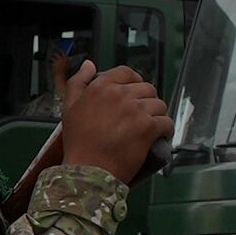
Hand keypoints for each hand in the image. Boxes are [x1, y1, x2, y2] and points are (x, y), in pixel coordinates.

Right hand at [35, 50, 171, 183]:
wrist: (88, 170)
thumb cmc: (78, 142)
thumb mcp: (69, 108)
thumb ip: (78, 82)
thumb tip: (89, 65)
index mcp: (101, 87)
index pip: (126, 73)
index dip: (133, 82)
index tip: (133, 94)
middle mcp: (120, 95)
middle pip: (147, 89)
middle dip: (146, 101)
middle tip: (139, 116)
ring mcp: (136, 110)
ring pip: (159, 105)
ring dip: (156, 116)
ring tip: (148, 128)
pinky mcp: (149, 127)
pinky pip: (166, 122)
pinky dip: (165, 130)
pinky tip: (158, 137)